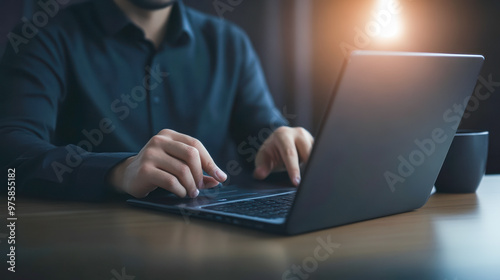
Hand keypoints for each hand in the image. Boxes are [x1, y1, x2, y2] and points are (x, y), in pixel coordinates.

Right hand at [108, 129, 226, 197]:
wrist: (128, 175)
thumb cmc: (158, 169)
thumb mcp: (177, 164)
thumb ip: (198, 170)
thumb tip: (219, 179)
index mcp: (169, 135)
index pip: (195, 145)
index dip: (210, 162)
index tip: (220, 177)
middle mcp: (159, 140)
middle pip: (191, 155)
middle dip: (200, 174)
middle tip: (200, 187)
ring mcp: (150, 154)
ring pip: (182, 170)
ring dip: (191, 185)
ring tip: (191, 192)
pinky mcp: (145, 169)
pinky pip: (171, 181)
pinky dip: (180, 190)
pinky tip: (180, 193)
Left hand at [253, 126, 313, 185]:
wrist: (278, 142)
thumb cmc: (271, 152)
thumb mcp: (263, 158)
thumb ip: (261, 166)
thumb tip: (259, 174)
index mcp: (283, 135)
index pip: (290, 153)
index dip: (293, 169)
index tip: (296, 182)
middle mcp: (298, 133)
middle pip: (308, 152)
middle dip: (309, 168)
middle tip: (308, 183)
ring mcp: (309, 136)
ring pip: (316, 153)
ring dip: (313, 166)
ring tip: (310, 178)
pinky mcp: (316, 142)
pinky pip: (320, 154)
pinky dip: (317, 164)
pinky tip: (314, 173)